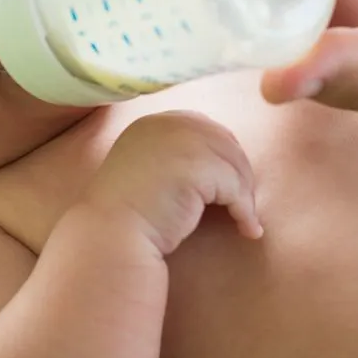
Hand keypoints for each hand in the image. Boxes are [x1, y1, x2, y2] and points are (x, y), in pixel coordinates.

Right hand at [84, 111, 261, 256]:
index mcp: (153, 123)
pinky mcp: (197, 166)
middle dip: (239, 175)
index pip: (204, 129)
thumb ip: (174, 156)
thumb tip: (222, 164)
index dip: (222, 157)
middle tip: (243, 207)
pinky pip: (236, 188)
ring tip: (246, 222)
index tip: (228, 186)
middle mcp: (168, 123)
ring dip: (245, 196)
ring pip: (234, 165)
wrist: (111, 234)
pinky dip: (245, 211)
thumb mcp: (147, 169)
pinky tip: (246, 229)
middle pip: (225, 142)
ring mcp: (182, 141)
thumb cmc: (127, 213)